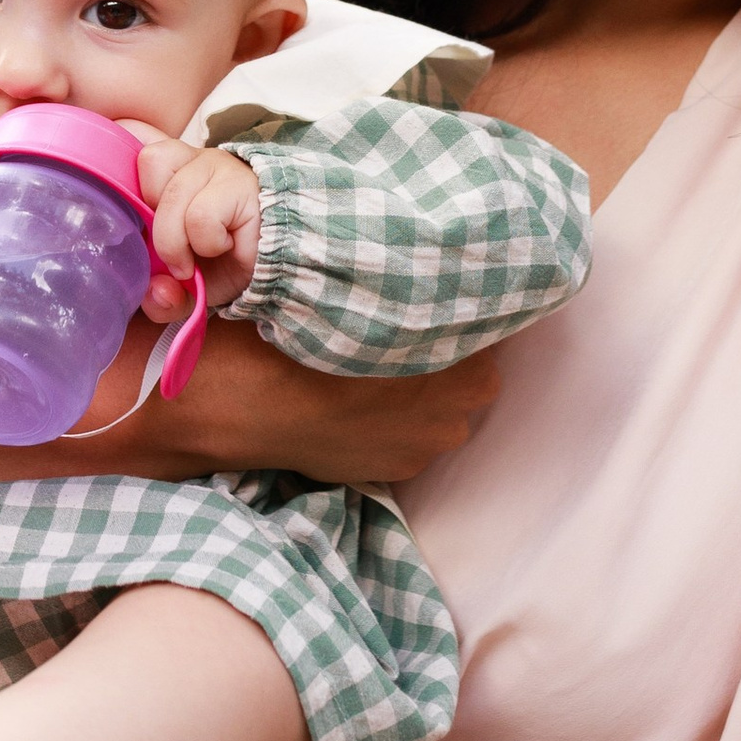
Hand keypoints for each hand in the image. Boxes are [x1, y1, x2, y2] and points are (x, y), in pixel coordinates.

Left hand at [137, 139, 261, 319]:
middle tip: (175, 251)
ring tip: (199, 255)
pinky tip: (224, 245)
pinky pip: (200, 216)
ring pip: (173, 197)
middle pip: (149, 163)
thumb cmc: (228, 264)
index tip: (143, 211)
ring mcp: (218, 166)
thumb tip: (157, 294)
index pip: (138, 135)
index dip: (133, 170)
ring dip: (179, 243)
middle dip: (155, 224)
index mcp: (172, 170)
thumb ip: (163, 297)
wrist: (283, 268)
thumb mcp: (185, 286)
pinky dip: (207, 242)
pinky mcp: (241, 184)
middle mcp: (194, 158)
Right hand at [166, 322, 505, 482]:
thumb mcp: (367, 290)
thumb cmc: (309, 331)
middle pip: (471, 370)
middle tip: (404, 330)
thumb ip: (415, 290)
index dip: (461, 307)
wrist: (251, 399)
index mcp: (469, 353)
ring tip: (375, 368)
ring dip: (421, 392)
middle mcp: (463, 404)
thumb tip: (440, 271)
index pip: (489, 324)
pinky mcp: (399, 469)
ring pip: (440, 408)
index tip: (438, 295)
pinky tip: (359, 403)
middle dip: (447, 354)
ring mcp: (431, 442)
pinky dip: (394, 423)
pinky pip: (410, 437)